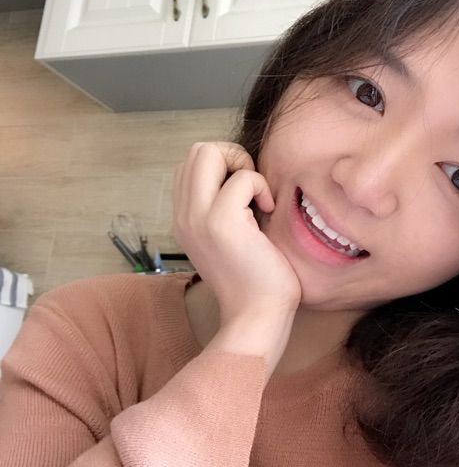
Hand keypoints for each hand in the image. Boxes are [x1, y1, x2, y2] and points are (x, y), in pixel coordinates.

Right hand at [173, 142, 300, 370]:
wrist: (257, 316)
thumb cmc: (256, 279)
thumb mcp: (230, 238)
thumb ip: (224, 207)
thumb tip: (241, 174)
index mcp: (184, 219)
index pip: (190, 165)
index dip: (223, 166)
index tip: (245, 194)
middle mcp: (183, 216)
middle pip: (196, 150)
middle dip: (231, 156)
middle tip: (251, 188)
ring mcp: (197, 218)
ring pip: (208, 151)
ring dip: (243, 167)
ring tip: (257, 199)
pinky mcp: (221, 222)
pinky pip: (243, 178)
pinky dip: (261, 187)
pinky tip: (268, 213)